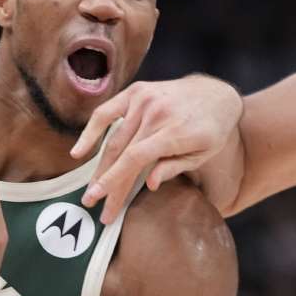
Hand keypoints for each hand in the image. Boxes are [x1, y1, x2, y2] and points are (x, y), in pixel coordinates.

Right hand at [71, 76, 242, 223]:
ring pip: (113, 138)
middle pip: (120, 153)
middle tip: (92, 204)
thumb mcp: (203, 154)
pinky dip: (90, 132)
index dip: (115, 181)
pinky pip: (106, 113)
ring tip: (90, 188)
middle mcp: (155, 113)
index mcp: (173, 131)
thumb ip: (175, 167)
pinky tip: (79, 152)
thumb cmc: (212, 130)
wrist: (216, 94)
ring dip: (99, 166)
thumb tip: (149, 184)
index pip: (135, 159)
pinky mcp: (135, 92)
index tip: (103, 202)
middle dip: (105, 182)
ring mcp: (143, 99)